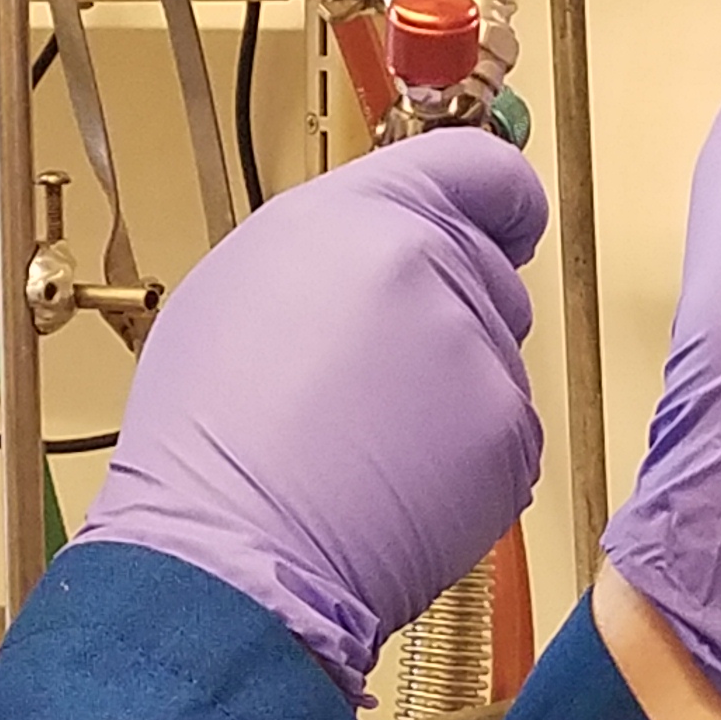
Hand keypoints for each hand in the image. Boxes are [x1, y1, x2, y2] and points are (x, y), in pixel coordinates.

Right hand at [78, 130, 548, 700]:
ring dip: (451, 389)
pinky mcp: (508, 431)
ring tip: (364, 437)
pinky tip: (394, 480)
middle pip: (486, 266)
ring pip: (493, 355)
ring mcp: (475, 350)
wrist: (231, 553)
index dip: (501, 197)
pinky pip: (506, 432)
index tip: (509, 215)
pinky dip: (466, 460)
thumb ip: (332, 244)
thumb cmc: (211, 439)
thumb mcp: (239, 284)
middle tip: (373, 373)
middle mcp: (427, 264)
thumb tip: (377, 248)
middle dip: (448, 310)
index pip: (478, 166)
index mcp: (357, 213)